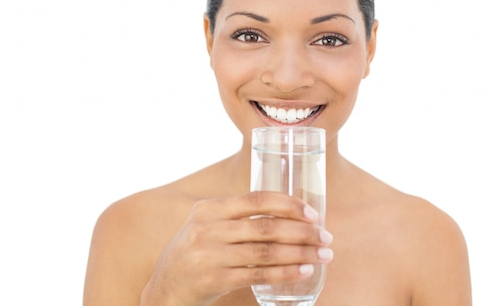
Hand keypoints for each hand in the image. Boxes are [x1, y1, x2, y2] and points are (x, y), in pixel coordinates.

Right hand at [140, 191, 333, 305]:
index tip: (313, 214)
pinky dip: (284, 273)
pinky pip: (257, 275)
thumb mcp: (206, 226)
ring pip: (265, 251)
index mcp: (209, 208)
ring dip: (300, 253)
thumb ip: (236, 217)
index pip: (256, 199)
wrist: (163, 291)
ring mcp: (210, 255)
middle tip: (326, 238)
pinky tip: (303, 272)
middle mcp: (208, 228)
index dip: (288, 204)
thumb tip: (288, 214)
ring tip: (322, 256)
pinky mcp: (214, 280)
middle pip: (266, 226)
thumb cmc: (194, 254)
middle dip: (302, 232)